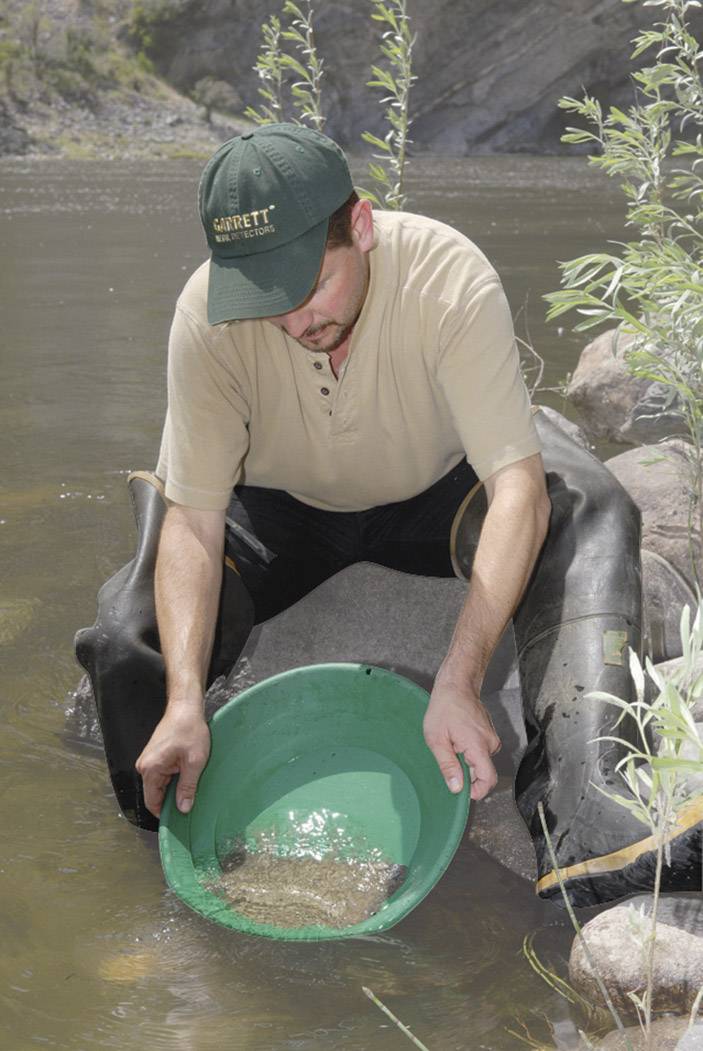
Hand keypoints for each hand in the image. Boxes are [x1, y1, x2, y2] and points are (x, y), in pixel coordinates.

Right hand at [135, 706, 210, 817]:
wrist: (185, 708)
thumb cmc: (190, 730)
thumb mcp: (194, 762)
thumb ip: (187, 787)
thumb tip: (183, 809)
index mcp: (150, 769)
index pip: (152, 802)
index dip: (165, 813)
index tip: (180, 820)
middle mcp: (145, 766)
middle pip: (155, 794)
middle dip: (172, 799)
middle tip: (191, 802)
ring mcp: (148, 760)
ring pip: (160, 785)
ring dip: (174, 787)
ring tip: (190, 785)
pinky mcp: (155, 756)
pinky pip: (162, 775)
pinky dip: (173, 778)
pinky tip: (186, 775)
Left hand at [423, 679, 500, 800]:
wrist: (457, 685)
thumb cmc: (445, 707)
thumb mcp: (437, 739)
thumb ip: (447, 766)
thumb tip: (456, 788)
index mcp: (479, 745)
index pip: (488, 779)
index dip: (478, 791)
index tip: (463, 792)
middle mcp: (490, 743)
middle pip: (482, 772)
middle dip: (465, 771)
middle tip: (448, 757)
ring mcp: (491, 738)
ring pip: (480, 762)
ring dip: (466, 760)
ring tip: (451, 743)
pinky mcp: (489, 735)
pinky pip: (481, 752)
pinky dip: (469, 751)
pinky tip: (457, 738)